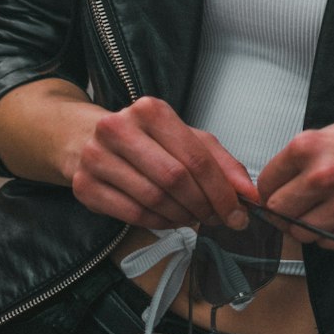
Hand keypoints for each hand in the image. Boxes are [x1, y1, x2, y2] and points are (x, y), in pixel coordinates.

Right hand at [70, 95, 254, 231]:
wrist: (84, 138)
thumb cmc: (145, 138)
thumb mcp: (186, 138)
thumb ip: (221, 163)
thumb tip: (249, 195)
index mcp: (151, 110)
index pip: (195, 157)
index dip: (221, 190)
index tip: (238, 212)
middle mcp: (120, 129)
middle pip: (175, 179)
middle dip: (203, 205)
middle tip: (216, 219)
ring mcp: (97, 157)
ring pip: (154, 200)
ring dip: (182, 216)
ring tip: (194, 217)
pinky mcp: (85, 186)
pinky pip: (133, 215)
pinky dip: (159, 223)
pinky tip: (170, 220)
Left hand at [256, 113, 333, 251]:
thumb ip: (312, 154)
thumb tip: (284, 177)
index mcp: (314, 146)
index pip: (267, 181)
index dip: (270, 188)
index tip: (277, 191)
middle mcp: (323, 177)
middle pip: (278, 210)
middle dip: (285, 209)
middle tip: (299, 205)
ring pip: (300, 231)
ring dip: (308, 224)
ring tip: (329, 208)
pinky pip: (327, 244)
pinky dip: (331, 236)